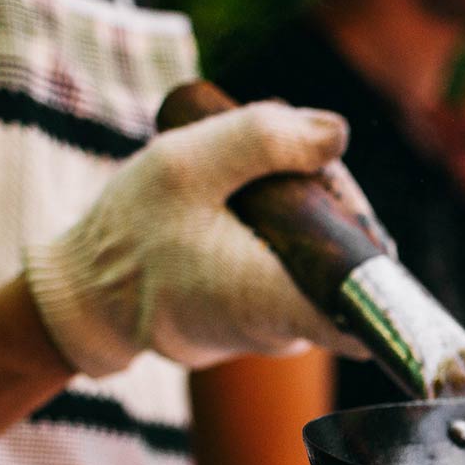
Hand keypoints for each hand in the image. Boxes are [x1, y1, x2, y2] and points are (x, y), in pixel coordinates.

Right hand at [23, 101, 367, 375]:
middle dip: (333, 204)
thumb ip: (261, 140)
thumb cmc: (130, 233)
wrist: (90, 294)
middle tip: (283, 165)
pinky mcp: (272, 320)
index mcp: (273, 302)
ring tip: (253, 188)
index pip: (369, 307)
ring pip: (330, 262)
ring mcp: (283, 331)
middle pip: (353, 260)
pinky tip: (252, 211)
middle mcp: (289, 330)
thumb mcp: (181, 166)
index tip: (341, 205)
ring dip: (310, 215)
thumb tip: (338, 133)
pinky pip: (305, 271)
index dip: (373, 248)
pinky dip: (290, 235)